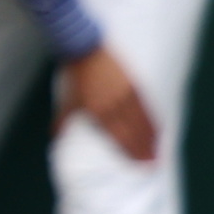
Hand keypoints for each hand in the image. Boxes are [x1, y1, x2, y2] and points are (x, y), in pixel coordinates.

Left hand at [55, 45, 160, 163]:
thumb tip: (55, 138)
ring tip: (158, 151)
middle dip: (145, 150)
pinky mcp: (134, 84)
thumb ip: (63, 121)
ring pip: (143, 121)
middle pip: (135, 133)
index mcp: (99, 112)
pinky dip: (152, 119)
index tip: (141, 165)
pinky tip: (158, 128)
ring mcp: (127, 95)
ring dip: (151, 138)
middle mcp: (116, 106)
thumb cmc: (75, 75)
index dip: (132, 153)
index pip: (120, 138)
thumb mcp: (68, 100)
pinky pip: (146, 107)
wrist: (85, 48)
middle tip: (155, 165)